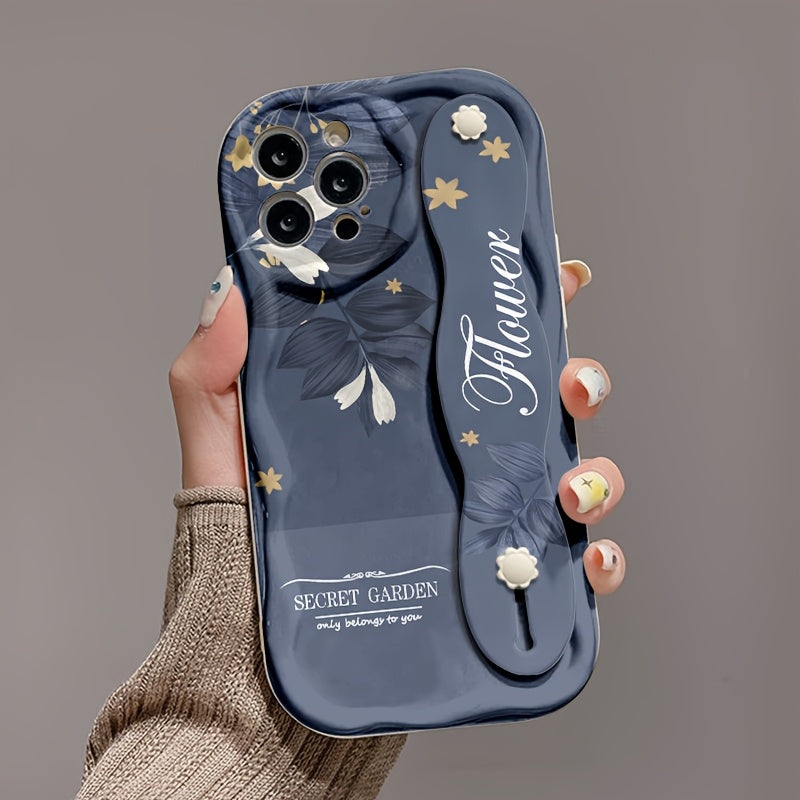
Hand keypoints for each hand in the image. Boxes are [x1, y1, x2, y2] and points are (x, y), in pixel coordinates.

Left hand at [168, 262, 625, 593]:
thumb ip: (216, 369)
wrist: (251, 648)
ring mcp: (477, 521)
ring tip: (568, 486)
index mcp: (405, 413)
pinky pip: (563, 569)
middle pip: (542, 406)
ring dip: (596, 473)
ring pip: (570, 479)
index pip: (475, 350)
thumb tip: (231, 286)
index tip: (557, 279)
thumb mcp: (222, 444)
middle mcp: (452, 461)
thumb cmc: (242, 538)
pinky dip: (597, 558)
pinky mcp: (489, 584)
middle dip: (578, 381)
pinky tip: (585, 554)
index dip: (524, 311)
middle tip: (568, 384)